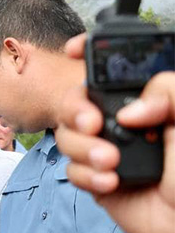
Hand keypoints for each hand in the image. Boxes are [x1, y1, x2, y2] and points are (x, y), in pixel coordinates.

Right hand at [56, 33, 174, 232]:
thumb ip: (167, 90)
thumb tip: (128, 109)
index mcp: (149, 101)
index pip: (114, 69)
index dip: (90, 55)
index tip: (74, 50)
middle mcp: (125, 122)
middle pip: (76, 101)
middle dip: (75, 110)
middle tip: (92, 123)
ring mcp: (109, 150)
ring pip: (69, 137)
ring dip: (83, 149)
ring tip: (111, 162)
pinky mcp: (99, 181)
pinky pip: (73, 171)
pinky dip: (87, 175)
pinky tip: (112, 182)